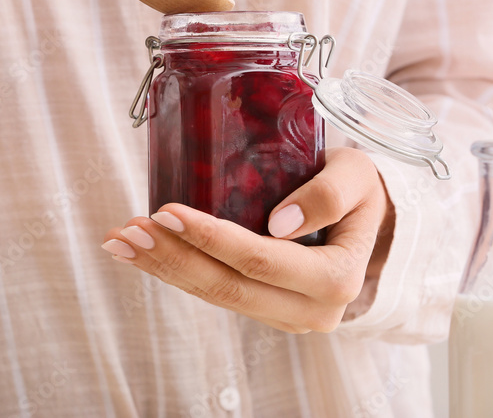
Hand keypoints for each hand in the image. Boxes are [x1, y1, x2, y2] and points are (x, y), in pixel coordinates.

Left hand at [102, 147, 393, 332]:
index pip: (261, 260)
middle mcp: (311, 310)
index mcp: (336, 278)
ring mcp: (285, 315)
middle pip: (228, 287)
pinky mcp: (264, 310)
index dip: (210, 237)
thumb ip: (330, 194)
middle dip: (172, 257)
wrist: (372, 223)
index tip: (166, 211)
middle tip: (129, 229)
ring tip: (120, 240)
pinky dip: (172, 271)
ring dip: (162, 268)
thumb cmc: (361, 190)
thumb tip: (278, 223)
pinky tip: (138, 253)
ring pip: (213, 296)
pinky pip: (213, 293)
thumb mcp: (359, 176)